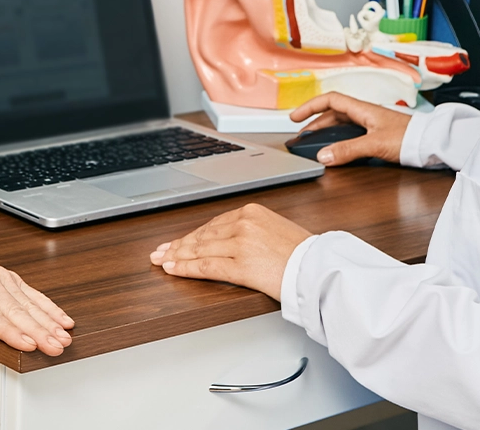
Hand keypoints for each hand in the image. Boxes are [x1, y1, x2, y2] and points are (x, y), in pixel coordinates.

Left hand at [0, 164, 74, 359]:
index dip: (10, 331)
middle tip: (55, 347)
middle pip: (15, 309)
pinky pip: (31, 292)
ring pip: (27, 302)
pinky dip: (48, 306)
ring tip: (64, 337)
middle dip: (39, 330)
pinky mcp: (7, 276)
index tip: (28, 344)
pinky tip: (61, 319)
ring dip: (48, 320)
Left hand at [148, 203, 312, 299]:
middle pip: (203, 235)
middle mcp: (244, 223)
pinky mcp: (240, 265)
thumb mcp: (277, 229)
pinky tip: (173, 269)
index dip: (193, 235)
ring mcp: (240, 244)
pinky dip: (185, 268)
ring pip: (200, 250)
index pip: (214, 224)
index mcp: (252, 211)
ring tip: (162, 260)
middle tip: (161, 251)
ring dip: (177, 255)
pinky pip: (205, 266)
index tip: (179, 240)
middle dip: (179, 244)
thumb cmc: (304, 253)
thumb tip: (232, 240)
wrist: (319, 268)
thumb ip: (253, 230)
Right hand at [289, 93, 411, 165]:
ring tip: (315, 144)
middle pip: (333, 114)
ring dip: (326, 132)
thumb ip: (348, 150)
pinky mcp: (378, 135)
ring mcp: (372, 124)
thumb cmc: (410, 137)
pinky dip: (339, 140)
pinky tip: (337, 150)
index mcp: (363, 109)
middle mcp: (365, 114)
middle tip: (302, 136)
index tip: (295, 117)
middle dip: (314, 123)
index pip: (330, 100)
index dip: (310, 107)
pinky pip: (352, 134)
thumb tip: (323, 156)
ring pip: (342, 124)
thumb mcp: (374, 144)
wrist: (432, 143)